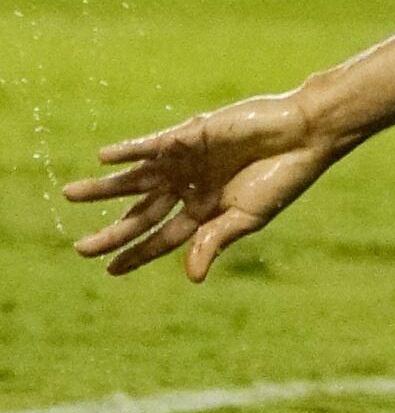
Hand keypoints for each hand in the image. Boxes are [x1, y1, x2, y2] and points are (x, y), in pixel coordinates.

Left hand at [64, 93, 349, 279]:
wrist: (305, 134)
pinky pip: (152, 145)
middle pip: (143, 213)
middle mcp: (191, 187)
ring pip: (137, 179)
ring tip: (71, 195)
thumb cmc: (283, 178)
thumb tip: (191, 277)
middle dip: (113, 232)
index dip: (137, 254)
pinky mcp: (191, 134)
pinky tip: (105, 158)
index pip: (164, 237)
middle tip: (80, 249)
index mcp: (207, 211)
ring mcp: (188, 161)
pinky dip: (129, 151)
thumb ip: (215, 240)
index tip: (109, 270)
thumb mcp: (248, 216)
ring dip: (105, 188)